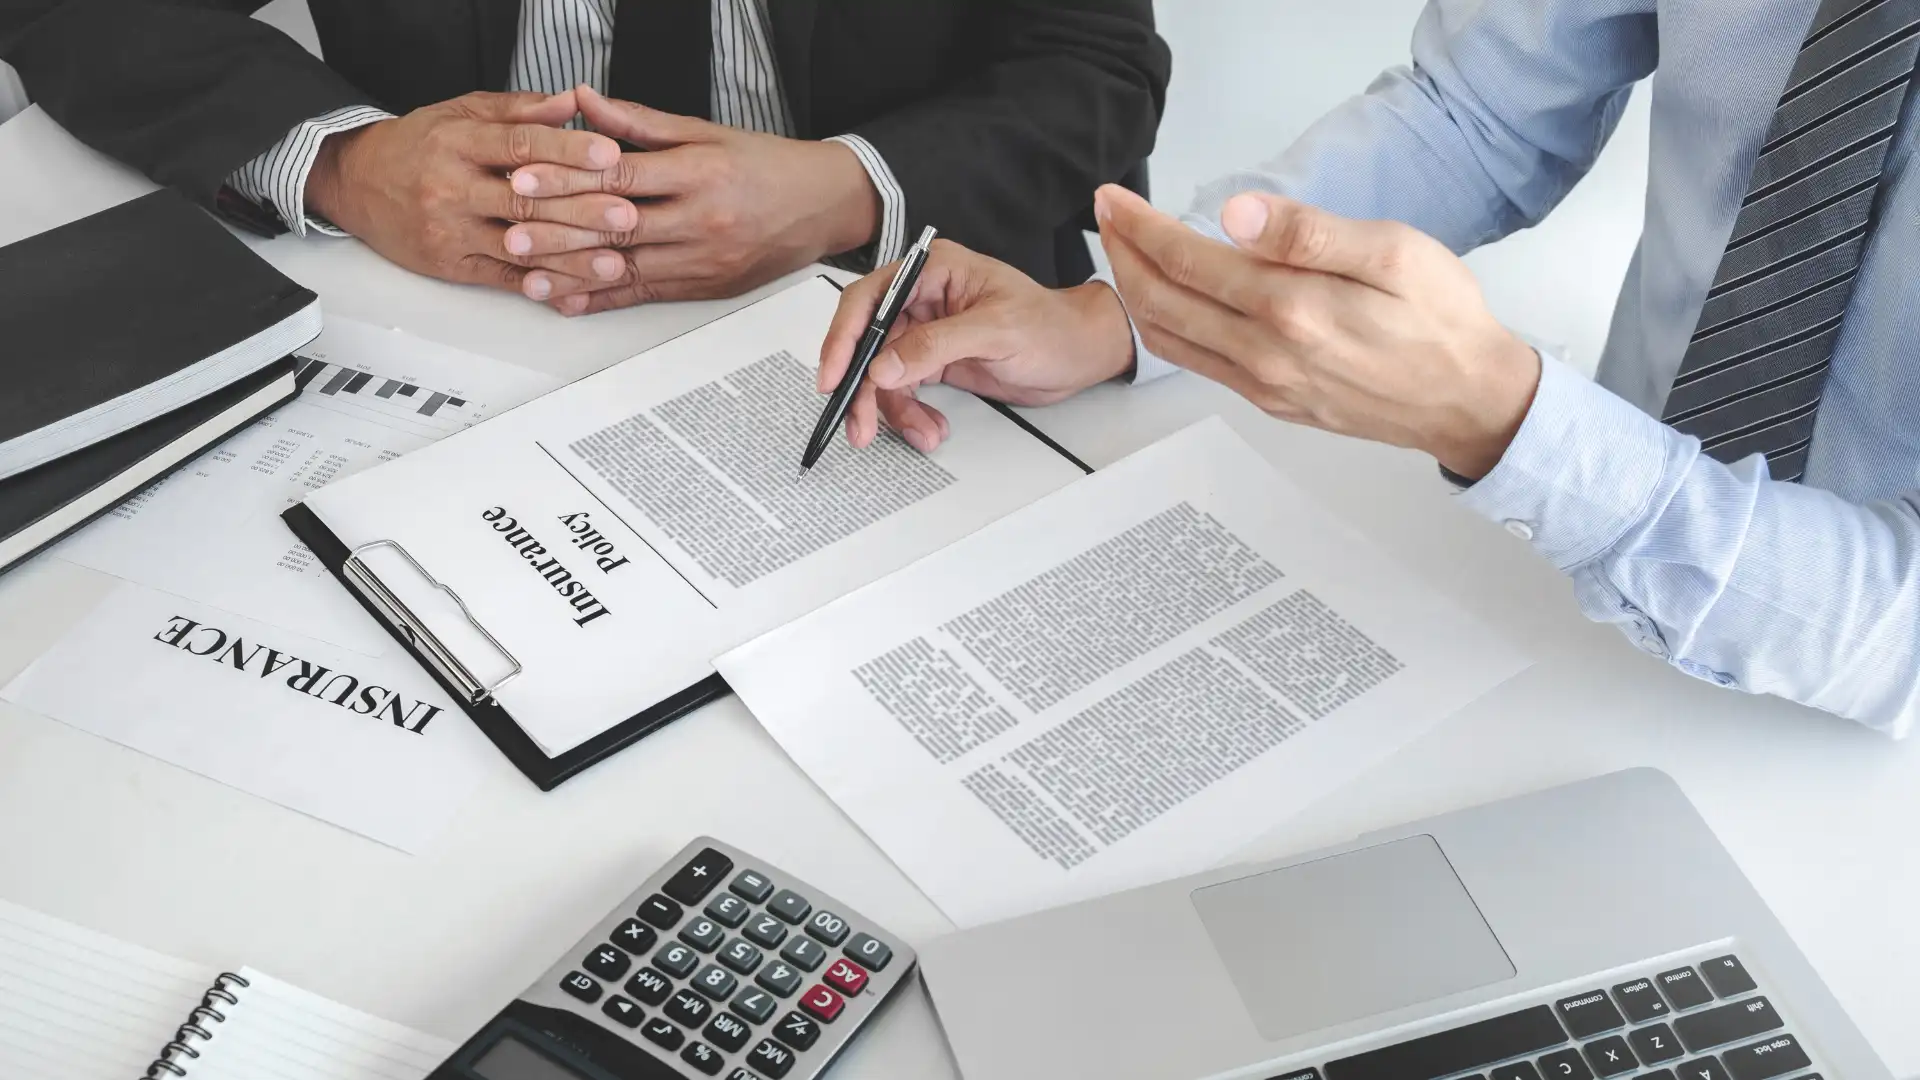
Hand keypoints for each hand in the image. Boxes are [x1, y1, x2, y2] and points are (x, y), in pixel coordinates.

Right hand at [305, 90, 636, 298]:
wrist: (354, 182)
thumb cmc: (417, 145)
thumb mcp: (462, 112)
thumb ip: (520, 110)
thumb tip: (573, 102)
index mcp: (459, 141)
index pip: (519, 145)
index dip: (566, 150)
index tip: (608, 154)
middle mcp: (452, 186)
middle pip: (525, 200)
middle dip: (581, 210)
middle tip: (626, 214)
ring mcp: (450, 230)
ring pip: (518, 246)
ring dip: (570, 257)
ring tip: (613, 263)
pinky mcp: (449, 264)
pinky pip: (501, 278)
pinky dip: (538, 285)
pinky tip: (570, 291)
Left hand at [503, 85, 880, 312]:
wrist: (825, 206)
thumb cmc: (768, 166)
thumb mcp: (706, 131)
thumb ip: (639, 122)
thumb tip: (583, 101)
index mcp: (699, 173)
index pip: (622, 178)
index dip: (570, 180)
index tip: (527, 179)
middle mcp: (701, 221)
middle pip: (618, 229)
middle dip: (560, 232)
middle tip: (512, 233)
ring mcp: (705, 259)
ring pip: (628, 269)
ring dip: (574, 275)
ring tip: (529, 277)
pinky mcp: (707, 288)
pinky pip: (647, 295)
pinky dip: (606, 300)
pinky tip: (573, 301)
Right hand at [818, 240, 1135, 452]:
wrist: (1081, 353)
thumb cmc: (1052, 325)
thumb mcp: (996, 331)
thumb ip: (937, 344)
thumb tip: (887, 364)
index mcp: (933, 271)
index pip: (869, 299)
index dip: (845, 338)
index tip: (833, 375)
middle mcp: (923, 298)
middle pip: (868, 342)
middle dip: (863, 386)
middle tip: (860, 423)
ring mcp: (927, 332)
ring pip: (883, 373)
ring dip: (892, 409)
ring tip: (920, 432)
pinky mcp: (934, 361)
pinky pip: (904, 390)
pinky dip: (911, 414)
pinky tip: (931, 428)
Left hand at [1095, 185, 1540, 478]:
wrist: (1470, 399)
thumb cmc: (1442, 321)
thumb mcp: (1393, 252)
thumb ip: (1309, 233)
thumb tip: (1237, 214)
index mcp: (1291, 309)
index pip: (1187, 261)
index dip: (1141, 227)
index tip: (1115, 200)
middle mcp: (1267, 355)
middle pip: (1162, 303)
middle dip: (1123, 255)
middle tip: (1106, 218)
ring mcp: (1266, 386)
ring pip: (1172, 341)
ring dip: (1136, 294)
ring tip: (1124, 255)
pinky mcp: (1273, 402)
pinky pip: (1200, 366)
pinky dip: (1168, 331)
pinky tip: (1169, 304)